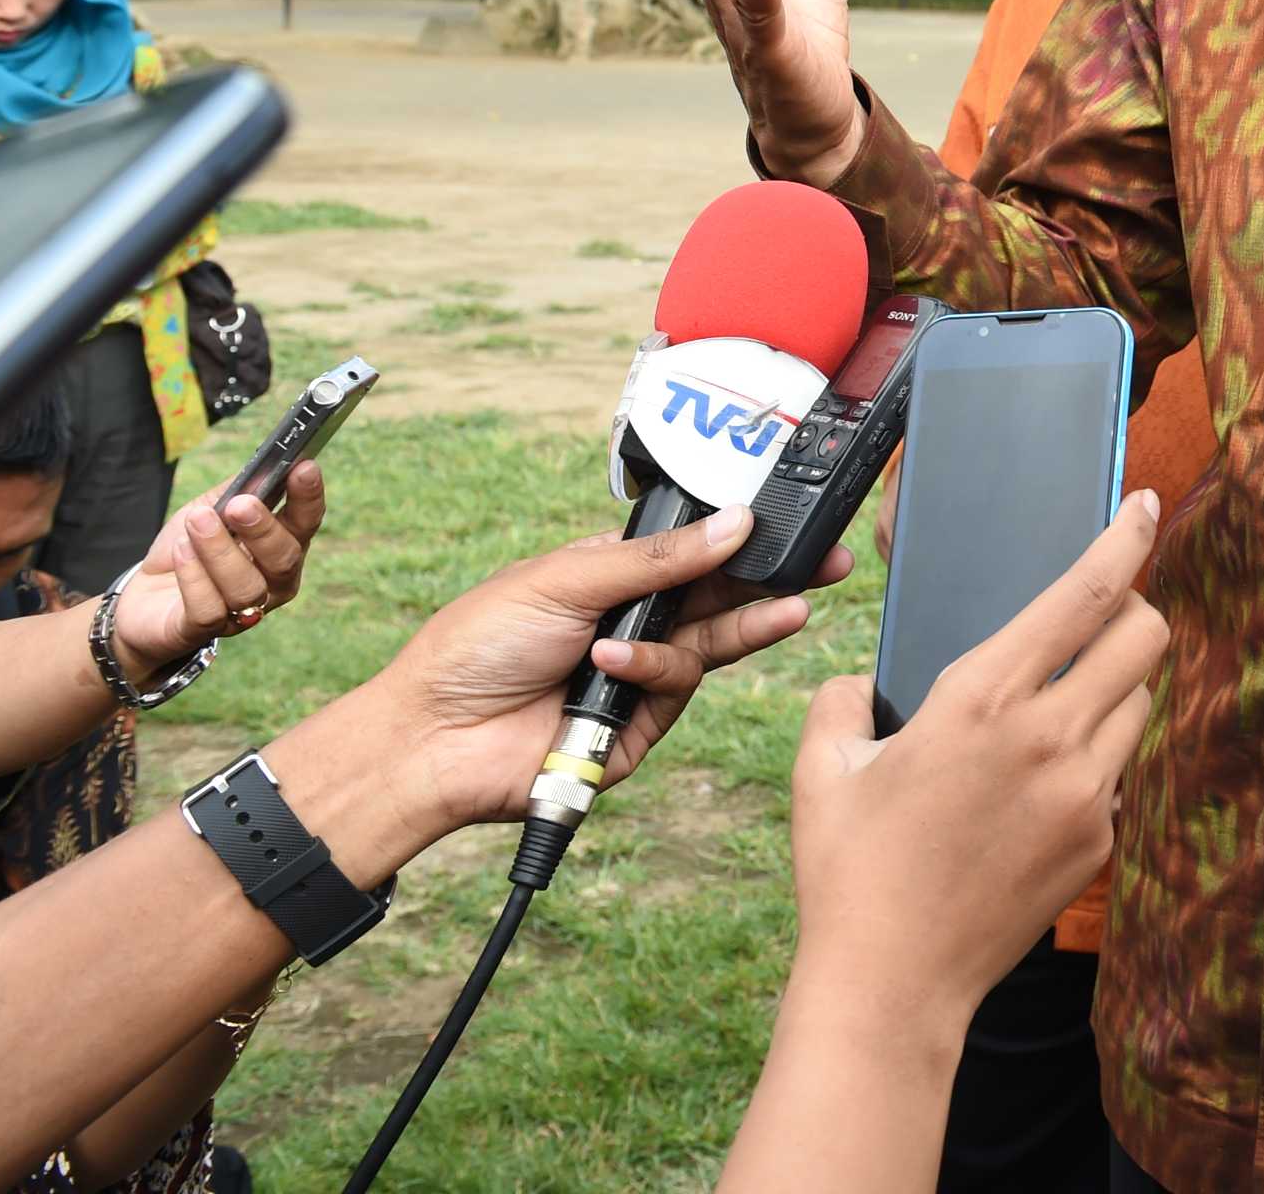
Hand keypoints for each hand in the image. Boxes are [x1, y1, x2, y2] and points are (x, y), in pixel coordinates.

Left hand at [109, 462, 327, 674]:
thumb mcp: (208, 509)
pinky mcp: (204, 631)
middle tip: (238, 505)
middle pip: (285, 559)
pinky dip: (194, 577)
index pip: (306, 523)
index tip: (303, 468)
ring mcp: (242, 611)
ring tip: (196, 522)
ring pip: (247, 587)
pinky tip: (181, 553)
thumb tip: (264, 469)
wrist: (142, 597)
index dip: (309, 497)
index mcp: (281, 547)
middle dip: (264, 529)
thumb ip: (236, 491)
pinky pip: (209, 609)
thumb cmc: (185, 549)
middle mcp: (272, 583)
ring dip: (219, 551)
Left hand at [324, 505, 836, 843]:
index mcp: (612, 577)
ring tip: (787, 609)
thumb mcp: (566, 580)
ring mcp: (638, 678)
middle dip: (774, 581)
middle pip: (720, 598)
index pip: (692, 551)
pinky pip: (675, 688)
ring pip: (715, 645)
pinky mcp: (639, 728)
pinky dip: (651, 669)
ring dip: (745, 624)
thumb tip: (735, 524)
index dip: (741, 539)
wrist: (433, 739)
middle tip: (829, 566)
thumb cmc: (475, 647)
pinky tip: (612, 663)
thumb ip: (658, 559)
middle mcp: (632, 625)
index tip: (791, 525)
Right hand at [780, 492, 1168, 1012]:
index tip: (1145, 506)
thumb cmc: (848, 872)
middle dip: (1130, 612)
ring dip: (1113, 689)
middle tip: (1098, 619)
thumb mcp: (822, 769)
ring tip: (1058, 709)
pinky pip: (1120, 772)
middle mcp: (1050, 738)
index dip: (1126, 539)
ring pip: (1140, 702)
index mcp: (982, 700)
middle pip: (1145, 636)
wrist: (892, 984)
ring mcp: (1085, 794)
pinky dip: (1096, 758)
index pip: (1084, 594)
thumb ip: (843, 700)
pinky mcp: (1100, 842)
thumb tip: (863, 684)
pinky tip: (1041, 785)